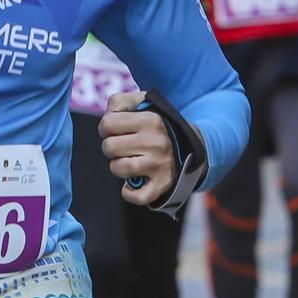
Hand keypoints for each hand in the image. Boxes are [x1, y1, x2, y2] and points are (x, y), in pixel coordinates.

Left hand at [100, 90, 175, 205]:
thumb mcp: (144, 103)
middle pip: (109, 147)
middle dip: (111, 147)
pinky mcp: (162, 184)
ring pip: (118, 168)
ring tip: (127, 162)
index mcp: (151, 120)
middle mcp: (156, 142)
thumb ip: (121, 101)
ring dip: (117, 166)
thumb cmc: (157, 124)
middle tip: (122, 147)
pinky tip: (130, 184)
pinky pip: (137, 196)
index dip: (106, 127)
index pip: (108, 123)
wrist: (191, 146)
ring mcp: (159, 165)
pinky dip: (129, 193)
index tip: (116, 130)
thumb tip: (108, 113)